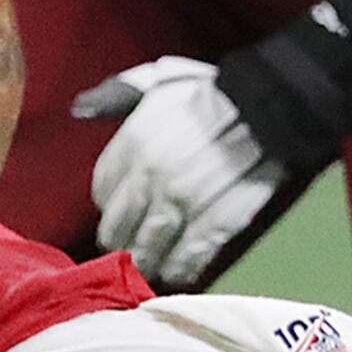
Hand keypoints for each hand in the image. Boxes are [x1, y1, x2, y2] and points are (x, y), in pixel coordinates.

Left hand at [76, 57, 290, 291]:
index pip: (102, 190)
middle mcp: (151, 177)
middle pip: (119, 226)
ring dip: (147, 259)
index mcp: (134, 143)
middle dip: (122, 238)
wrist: (270, 107)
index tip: (117, 209)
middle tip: (127, 245)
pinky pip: (189, 256)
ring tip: (150, 264)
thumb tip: (82, 111)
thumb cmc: (214, 92)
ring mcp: (183, 203)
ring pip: (150, 247)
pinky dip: (182, 267)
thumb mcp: (158, 81)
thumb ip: (115, 97)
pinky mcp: (216, 223)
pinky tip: (179, 269)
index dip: (109, 203)